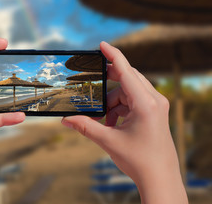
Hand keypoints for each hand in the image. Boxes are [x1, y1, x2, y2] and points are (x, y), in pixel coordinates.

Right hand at [62, 41, 186, 203]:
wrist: (160, 179)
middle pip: (127, 79)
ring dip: (112, 102)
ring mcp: (155, 106)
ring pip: (128, 91)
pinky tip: (111, 124)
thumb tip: (65, 119)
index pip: (126, 70)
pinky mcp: (154, 112)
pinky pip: (132, 101)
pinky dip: (119, 108)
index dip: (113, 55)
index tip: (101, 44)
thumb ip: (85, 126)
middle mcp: (154, 100)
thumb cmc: (140, 160)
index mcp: (146, 103)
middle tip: (91, 83)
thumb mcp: (108, 141)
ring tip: (104, 121)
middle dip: (107, 83)